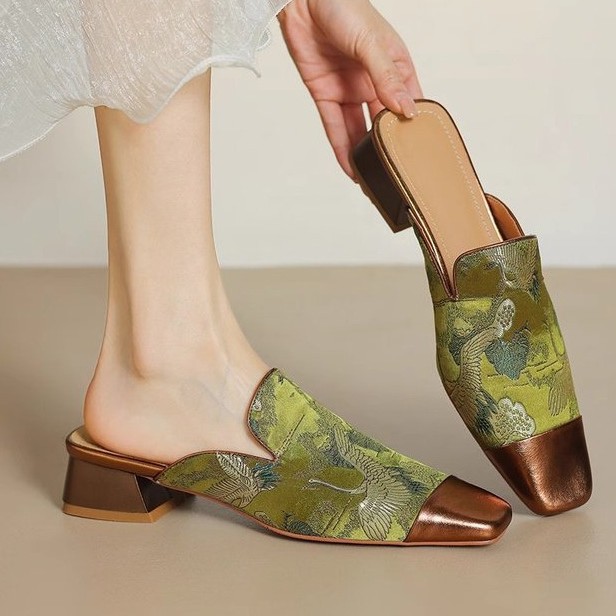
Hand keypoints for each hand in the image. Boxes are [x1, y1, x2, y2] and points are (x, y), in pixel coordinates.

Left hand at [278, 0, 421, 180]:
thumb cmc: (344, 6)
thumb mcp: (371, 43)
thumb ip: (386, 78)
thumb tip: (406, 111)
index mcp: (395, 67)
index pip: (409, 103)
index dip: (414, 128)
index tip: (420, 154)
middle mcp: (373, 82)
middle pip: (383, 122)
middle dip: (388, 148)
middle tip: (396, 176)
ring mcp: (349, 90)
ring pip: (359, 130)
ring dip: (364, 154)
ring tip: (372, 181)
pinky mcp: (326, 95)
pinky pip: (335, 127)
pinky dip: (341, 148)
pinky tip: (349, 168)